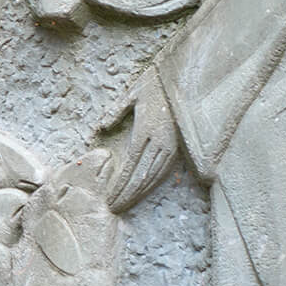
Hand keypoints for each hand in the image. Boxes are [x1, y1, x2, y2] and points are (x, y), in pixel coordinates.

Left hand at [104, 67, 177, 213]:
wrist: (184, 78)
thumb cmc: (155, 83)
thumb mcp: (132, 94)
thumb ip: (115, 111)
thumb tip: (101, 127)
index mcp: (146, 129)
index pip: (131, 165)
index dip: (120, 184)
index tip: (109, 196)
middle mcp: (160, 141)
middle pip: (142, 176)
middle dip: (127, 194)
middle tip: (114, 207)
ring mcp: (172, 144)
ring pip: (154, 176)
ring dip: (139, 193)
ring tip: (126, 204)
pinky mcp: (179, 145)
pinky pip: (165, 170)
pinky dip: (153, 183)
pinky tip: (144, 191)